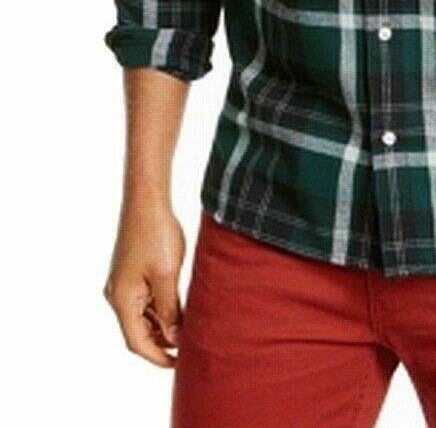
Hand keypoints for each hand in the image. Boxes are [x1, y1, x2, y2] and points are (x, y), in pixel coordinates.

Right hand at [103, 194, 185, 367]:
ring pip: (141, 316)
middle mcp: (117, 294)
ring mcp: (122, 283)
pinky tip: (179, 308)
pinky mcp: (130, 272)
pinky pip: (143, 300)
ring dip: (161, 326)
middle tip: (189, 348)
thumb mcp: (166, 276)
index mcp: (122, 299)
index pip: (137, 342)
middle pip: (137, 331)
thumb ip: (169, 310)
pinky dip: (159, 309)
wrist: (147, 201)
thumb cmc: (156, 234)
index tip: (179, 364)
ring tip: (187, 330)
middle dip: (161, 343)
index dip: (158, 356)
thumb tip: (174, 337)